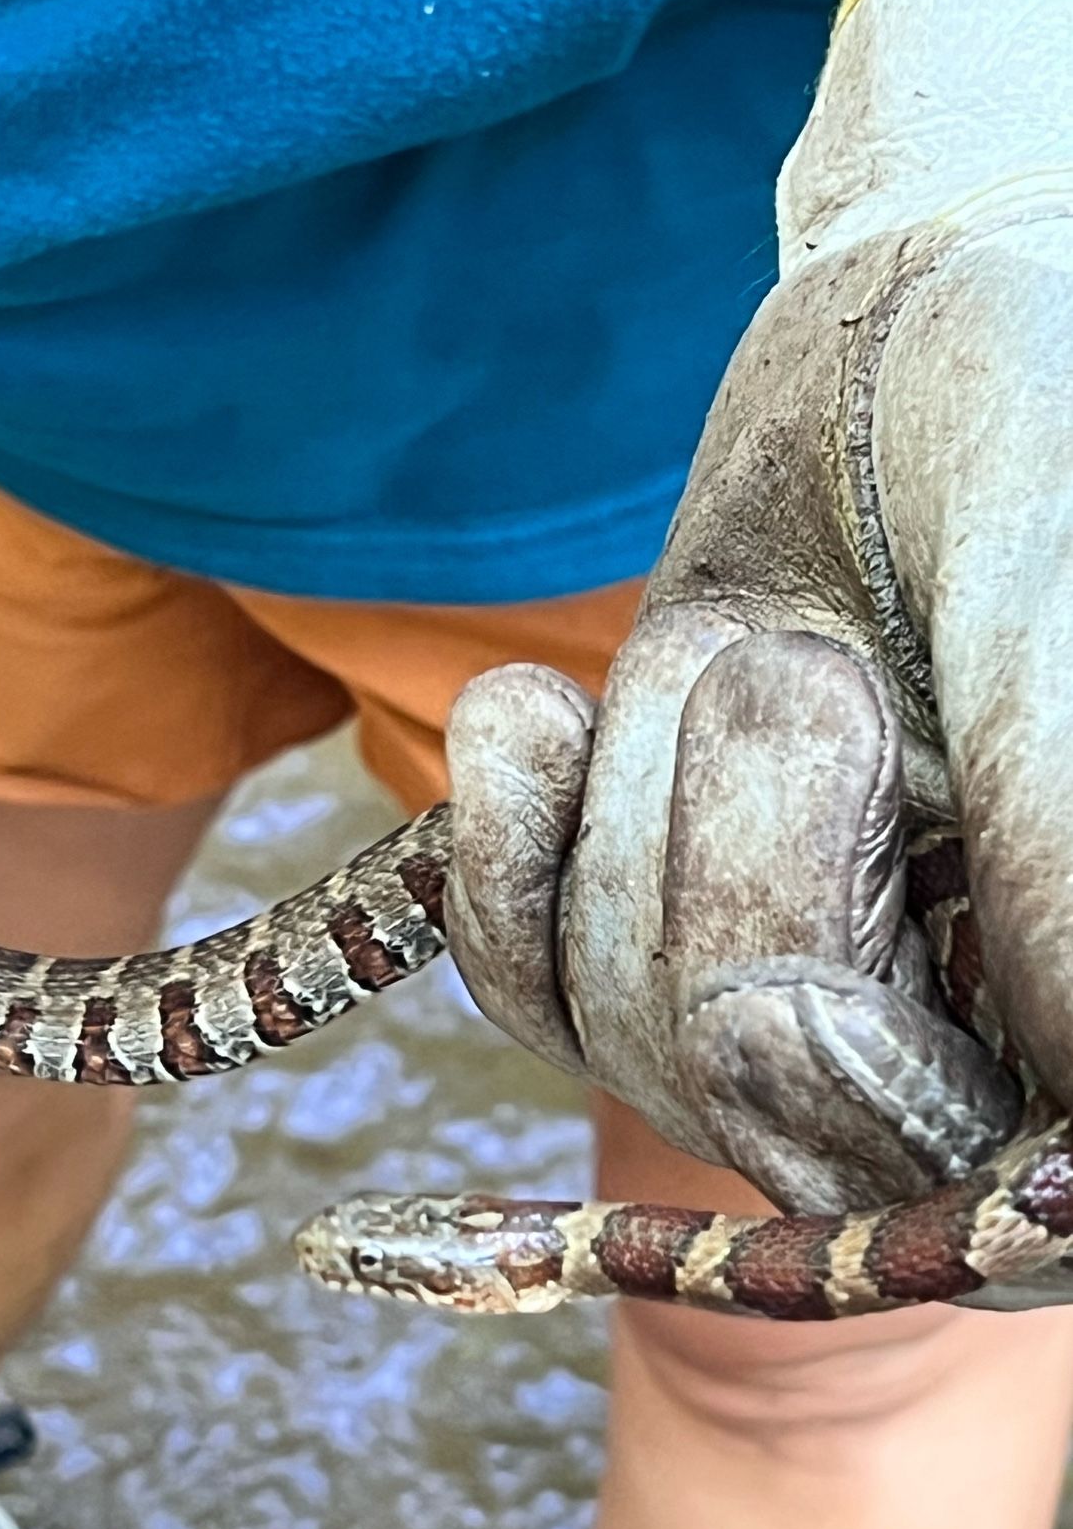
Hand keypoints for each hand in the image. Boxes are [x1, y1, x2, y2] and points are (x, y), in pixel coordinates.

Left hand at [445, 0, 1070, 1213]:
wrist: (894, 362)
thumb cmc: (1018, 438)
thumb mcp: (1043, 591)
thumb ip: (1059, 810)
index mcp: (1051, 987)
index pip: (950, 1166)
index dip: (862, 1108)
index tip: (790, 1005)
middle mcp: (921, 1027)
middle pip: (751, 1093)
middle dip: (745, 870)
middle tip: (809, 671)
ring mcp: (764, 993)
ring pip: (620, 1024)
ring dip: (648, 795)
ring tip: (756, 644)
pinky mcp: (626, 937)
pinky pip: (514, 976)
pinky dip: (510, 837)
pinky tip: (543, 708)